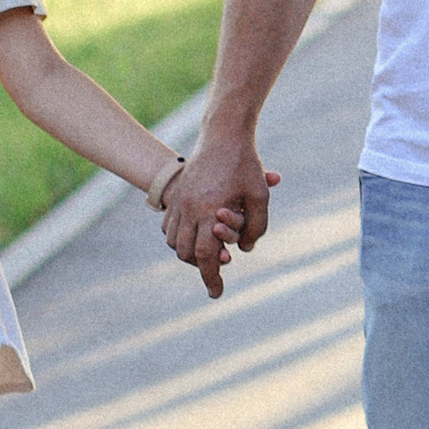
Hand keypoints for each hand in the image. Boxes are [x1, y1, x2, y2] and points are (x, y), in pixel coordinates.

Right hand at [162, 135, 275, 299]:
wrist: (223, 134)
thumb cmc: (245, 164)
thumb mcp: (260, 195)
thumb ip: (257, 226)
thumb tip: (245, 250)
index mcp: (210, 210)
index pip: (207, 255)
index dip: (211, 277)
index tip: (216, 294)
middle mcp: (189, 208)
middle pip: (187, 253)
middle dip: (200, 266)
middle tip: (216, 269)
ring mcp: (179, 201)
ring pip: (174, 241)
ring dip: (189, 252)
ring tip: (207, 252)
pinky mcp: (176, 194)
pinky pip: (169, 226)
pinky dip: (179, 237)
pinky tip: (195, 236)